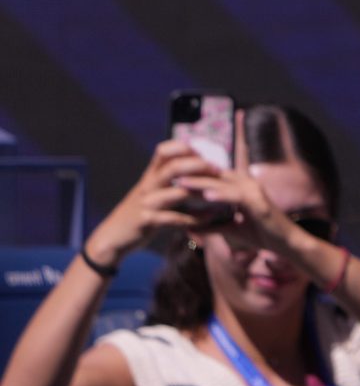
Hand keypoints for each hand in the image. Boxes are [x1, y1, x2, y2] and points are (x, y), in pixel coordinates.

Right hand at [85, 140, 217, 269]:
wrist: (111, 238)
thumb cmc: (137, 213)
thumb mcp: (149, 192)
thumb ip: (167, 180)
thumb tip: (194, 165)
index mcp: (149, 176)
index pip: (164, 151)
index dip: (184, 147)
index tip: (204, 151)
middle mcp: (148, 186)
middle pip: (174, 167)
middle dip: (199, 166)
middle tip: (218, 169)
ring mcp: (147, 204)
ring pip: (178, 193)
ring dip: (203, 193)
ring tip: (222, 194)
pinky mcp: (148, 222)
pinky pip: (176, 218)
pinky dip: (196, 218)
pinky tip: (211, 217)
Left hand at [175, 167, 300, 257]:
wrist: (286, 243)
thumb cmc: (261, 235)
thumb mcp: (231, 229)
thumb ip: (212, 225)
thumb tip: (190, 228)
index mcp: (241, 188)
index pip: (214, 178)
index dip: (194, 177)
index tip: (171, 178)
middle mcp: (248, 184)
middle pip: (216, 176)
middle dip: (193, 176)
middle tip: (170, 175)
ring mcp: (254, 191)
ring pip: (223, 184)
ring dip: (201, 182)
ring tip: (181, 182)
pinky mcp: (258, 202)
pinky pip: (236, 196)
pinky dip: (221, 194)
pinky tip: (205, 195)